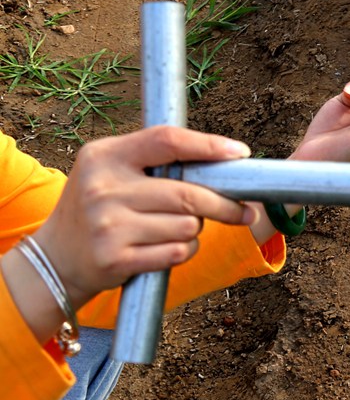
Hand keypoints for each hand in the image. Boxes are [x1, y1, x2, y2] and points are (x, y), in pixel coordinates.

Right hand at [33, 126, 255, 309]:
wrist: (53, 259)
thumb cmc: (97, 207)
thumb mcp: (110, 169)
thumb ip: (155, 159)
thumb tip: (222, 161)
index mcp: (106, 156)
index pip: (167, 140)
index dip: (209, 145)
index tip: (239, 153)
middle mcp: (104, 188)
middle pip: (187, 193)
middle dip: (225, 204)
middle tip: (245, 210)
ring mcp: (108, 226)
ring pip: (187, 226)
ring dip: (196, 230)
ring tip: (179, 228)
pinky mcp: (114, 259)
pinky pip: (177, 252)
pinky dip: (186, 250)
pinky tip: (172, 247)